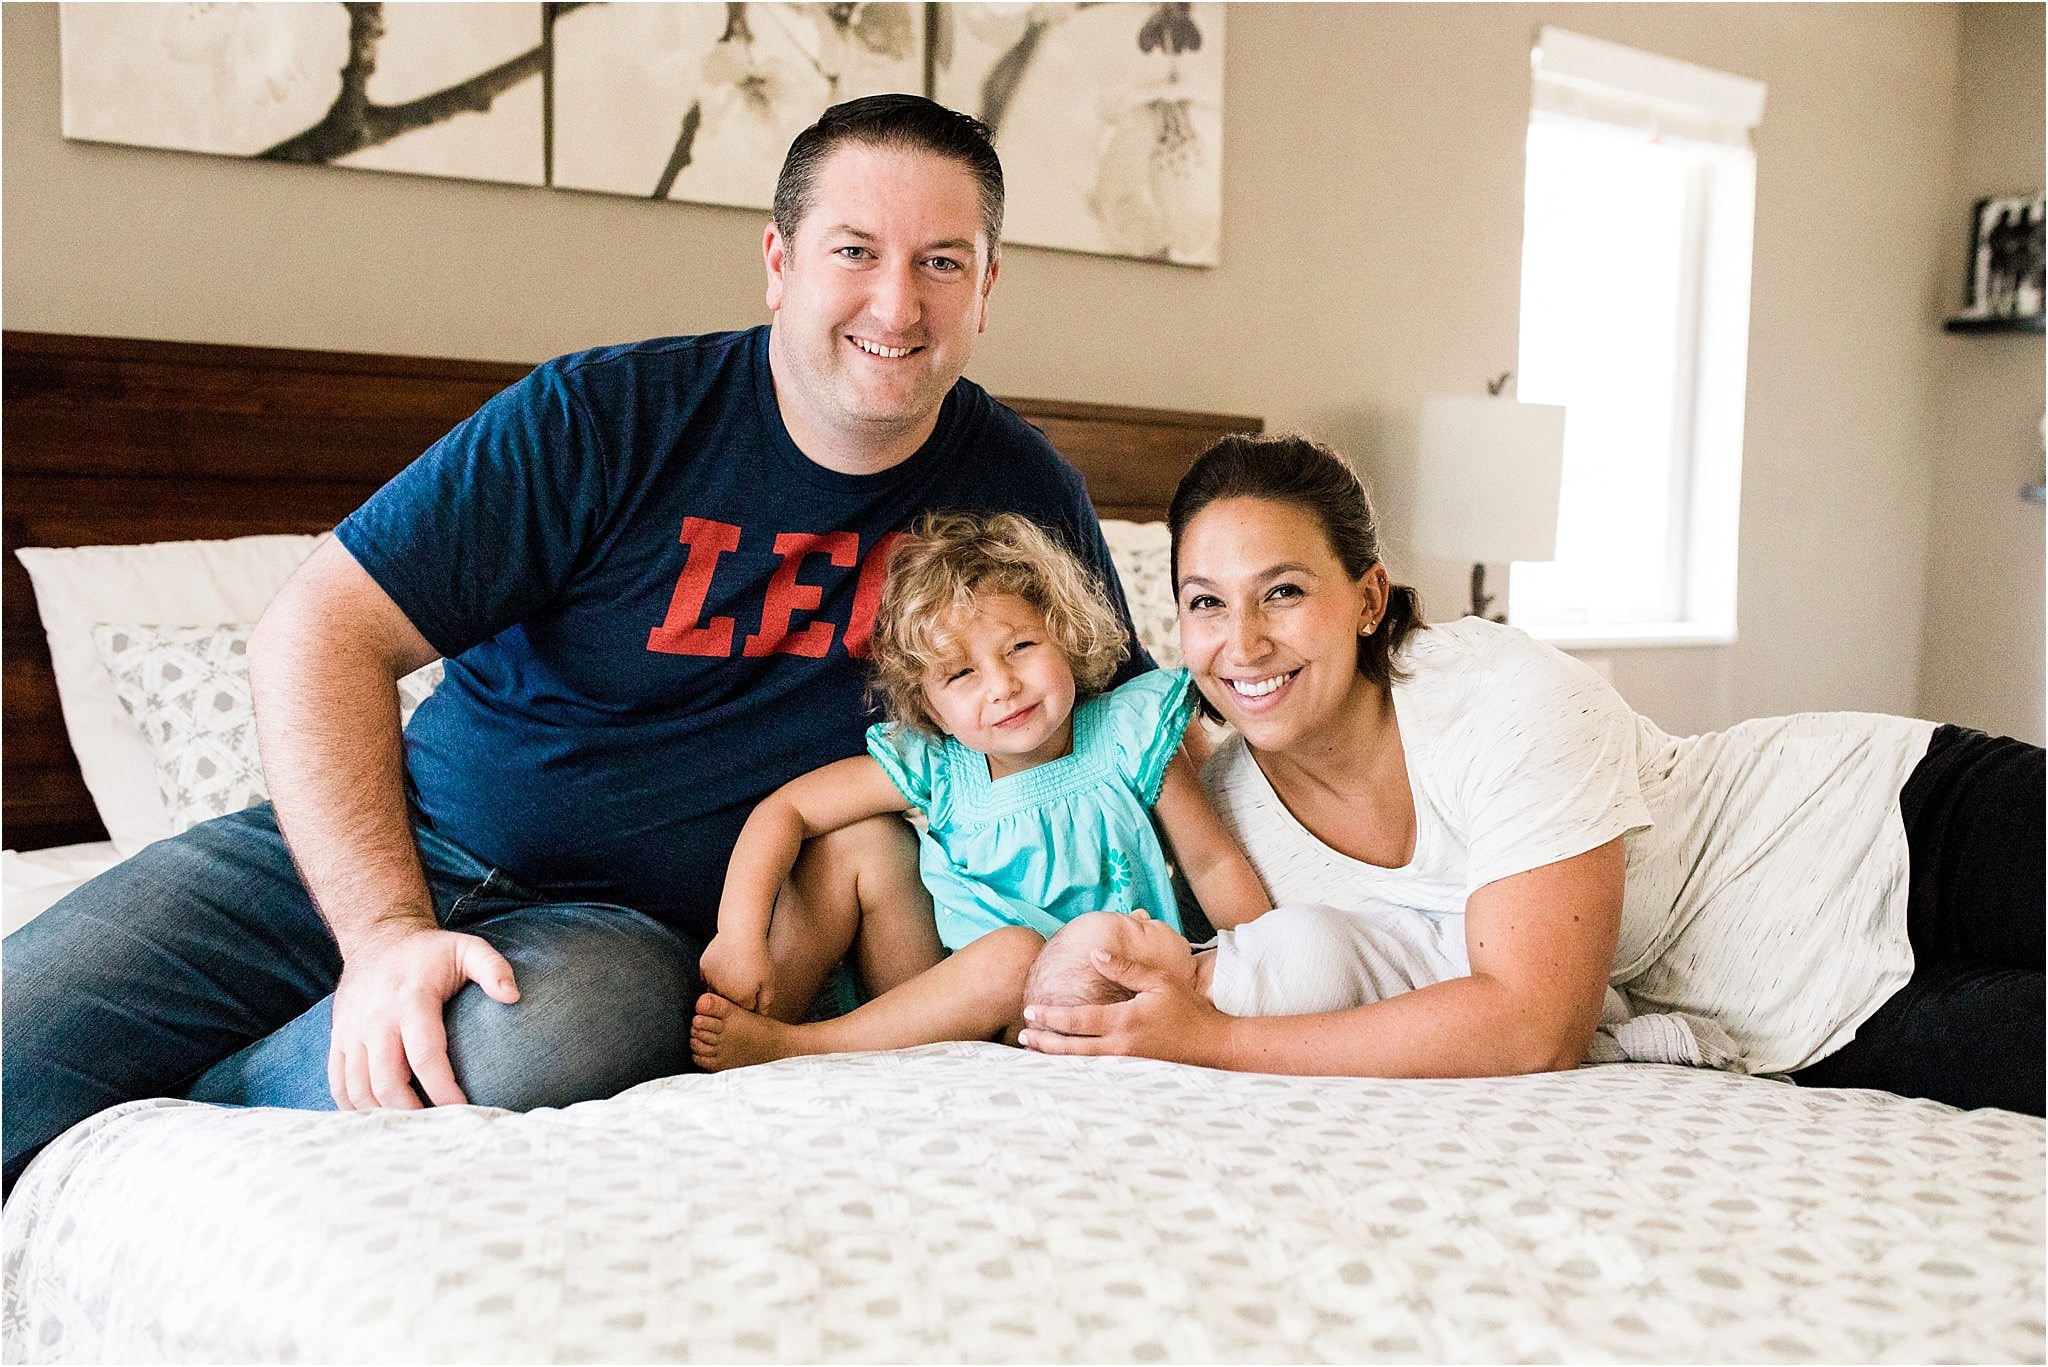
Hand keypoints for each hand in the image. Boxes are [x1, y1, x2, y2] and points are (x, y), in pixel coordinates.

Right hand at [327, 923, 519, 1109]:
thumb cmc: (430, 952)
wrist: (377, 939)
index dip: (443, 1089)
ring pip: (359, 1089)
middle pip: (387, 1081)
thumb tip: (513, 996)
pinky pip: (339, 1083)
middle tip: (439, 1127)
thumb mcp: (467, 948)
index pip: (425, 1055)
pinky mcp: (338, 1039)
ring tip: (414, 1127)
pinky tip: (381, 1116)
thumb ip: (494, 968)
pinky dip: (355, 1107)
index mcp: (411, 1000)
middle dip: (413, 1112)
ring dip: (384, 1114)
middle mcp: (376, 1019)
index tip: (464, 1109)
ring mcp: (351, 1031)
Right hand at [699, 931, 775, 1013]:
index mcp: (741, 998)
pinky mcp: (703, 969)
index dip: (750, 1002)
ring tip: (735, 972)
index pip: (744, 1010)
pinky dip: (715, 976)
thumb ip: (765, 1000)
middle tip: (745, 978)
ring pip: (716, 992)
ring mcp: (710, 981)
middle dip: (736, 996)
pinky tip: (724, 966)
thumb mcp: (769, 979)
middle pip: (729, 1002)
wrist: (741, 932)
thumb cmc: (758, 955)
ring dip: (723, 988)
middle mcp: (723, 993)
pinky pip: (707, 979)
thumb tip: (761, 1014)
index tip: (754, 991)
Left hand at [1019, 944, 1230, 1066]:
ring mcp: (1125, 1064)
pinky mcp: (1132, 1073)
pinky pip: (1096, 1070)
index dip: (1051, 1017)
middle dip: (1044, 1041)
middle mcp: (1121, 1046)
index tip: (1031, 1011)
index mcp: (1125, 1021)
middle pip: (1072, 1048)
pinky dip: (1075, 1066)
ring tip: (1034, 1051)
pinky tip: (1064, 1063)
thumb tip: (1095, 953)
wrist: (1214, 1046)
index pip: (1078, 1021)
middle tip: (1022, 1033)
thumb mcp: (1159, 980)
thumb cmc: (1188, 1010)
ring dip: (1056, 1057)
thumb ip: (1125, 968)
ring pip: (1081, 1063)